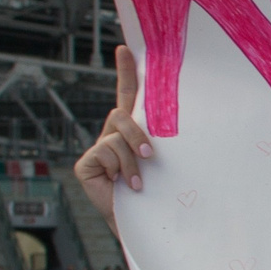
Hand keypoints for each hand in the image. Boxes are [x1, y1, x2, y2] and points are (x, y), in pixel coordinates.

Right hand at [73, 45, 152, 232]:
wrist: (143, 221)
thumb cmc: (158, 192)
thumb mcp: (162, 160)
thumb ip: (161, 139)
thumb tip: (184, 121)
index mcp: (131, 130)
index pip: (127, 95)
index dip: (125, 72)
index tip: (124, 48)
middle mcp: (112, 135)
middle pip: (121, 114)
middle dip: (138, 133)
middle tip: (150, 155)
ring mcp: (97, 149)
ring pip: (115, 135)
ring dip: (132, 158)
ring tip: (139, 180)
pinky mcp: (86, 163)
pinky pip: (105, 151)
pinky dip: (120, 167)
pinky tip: (124, 184)